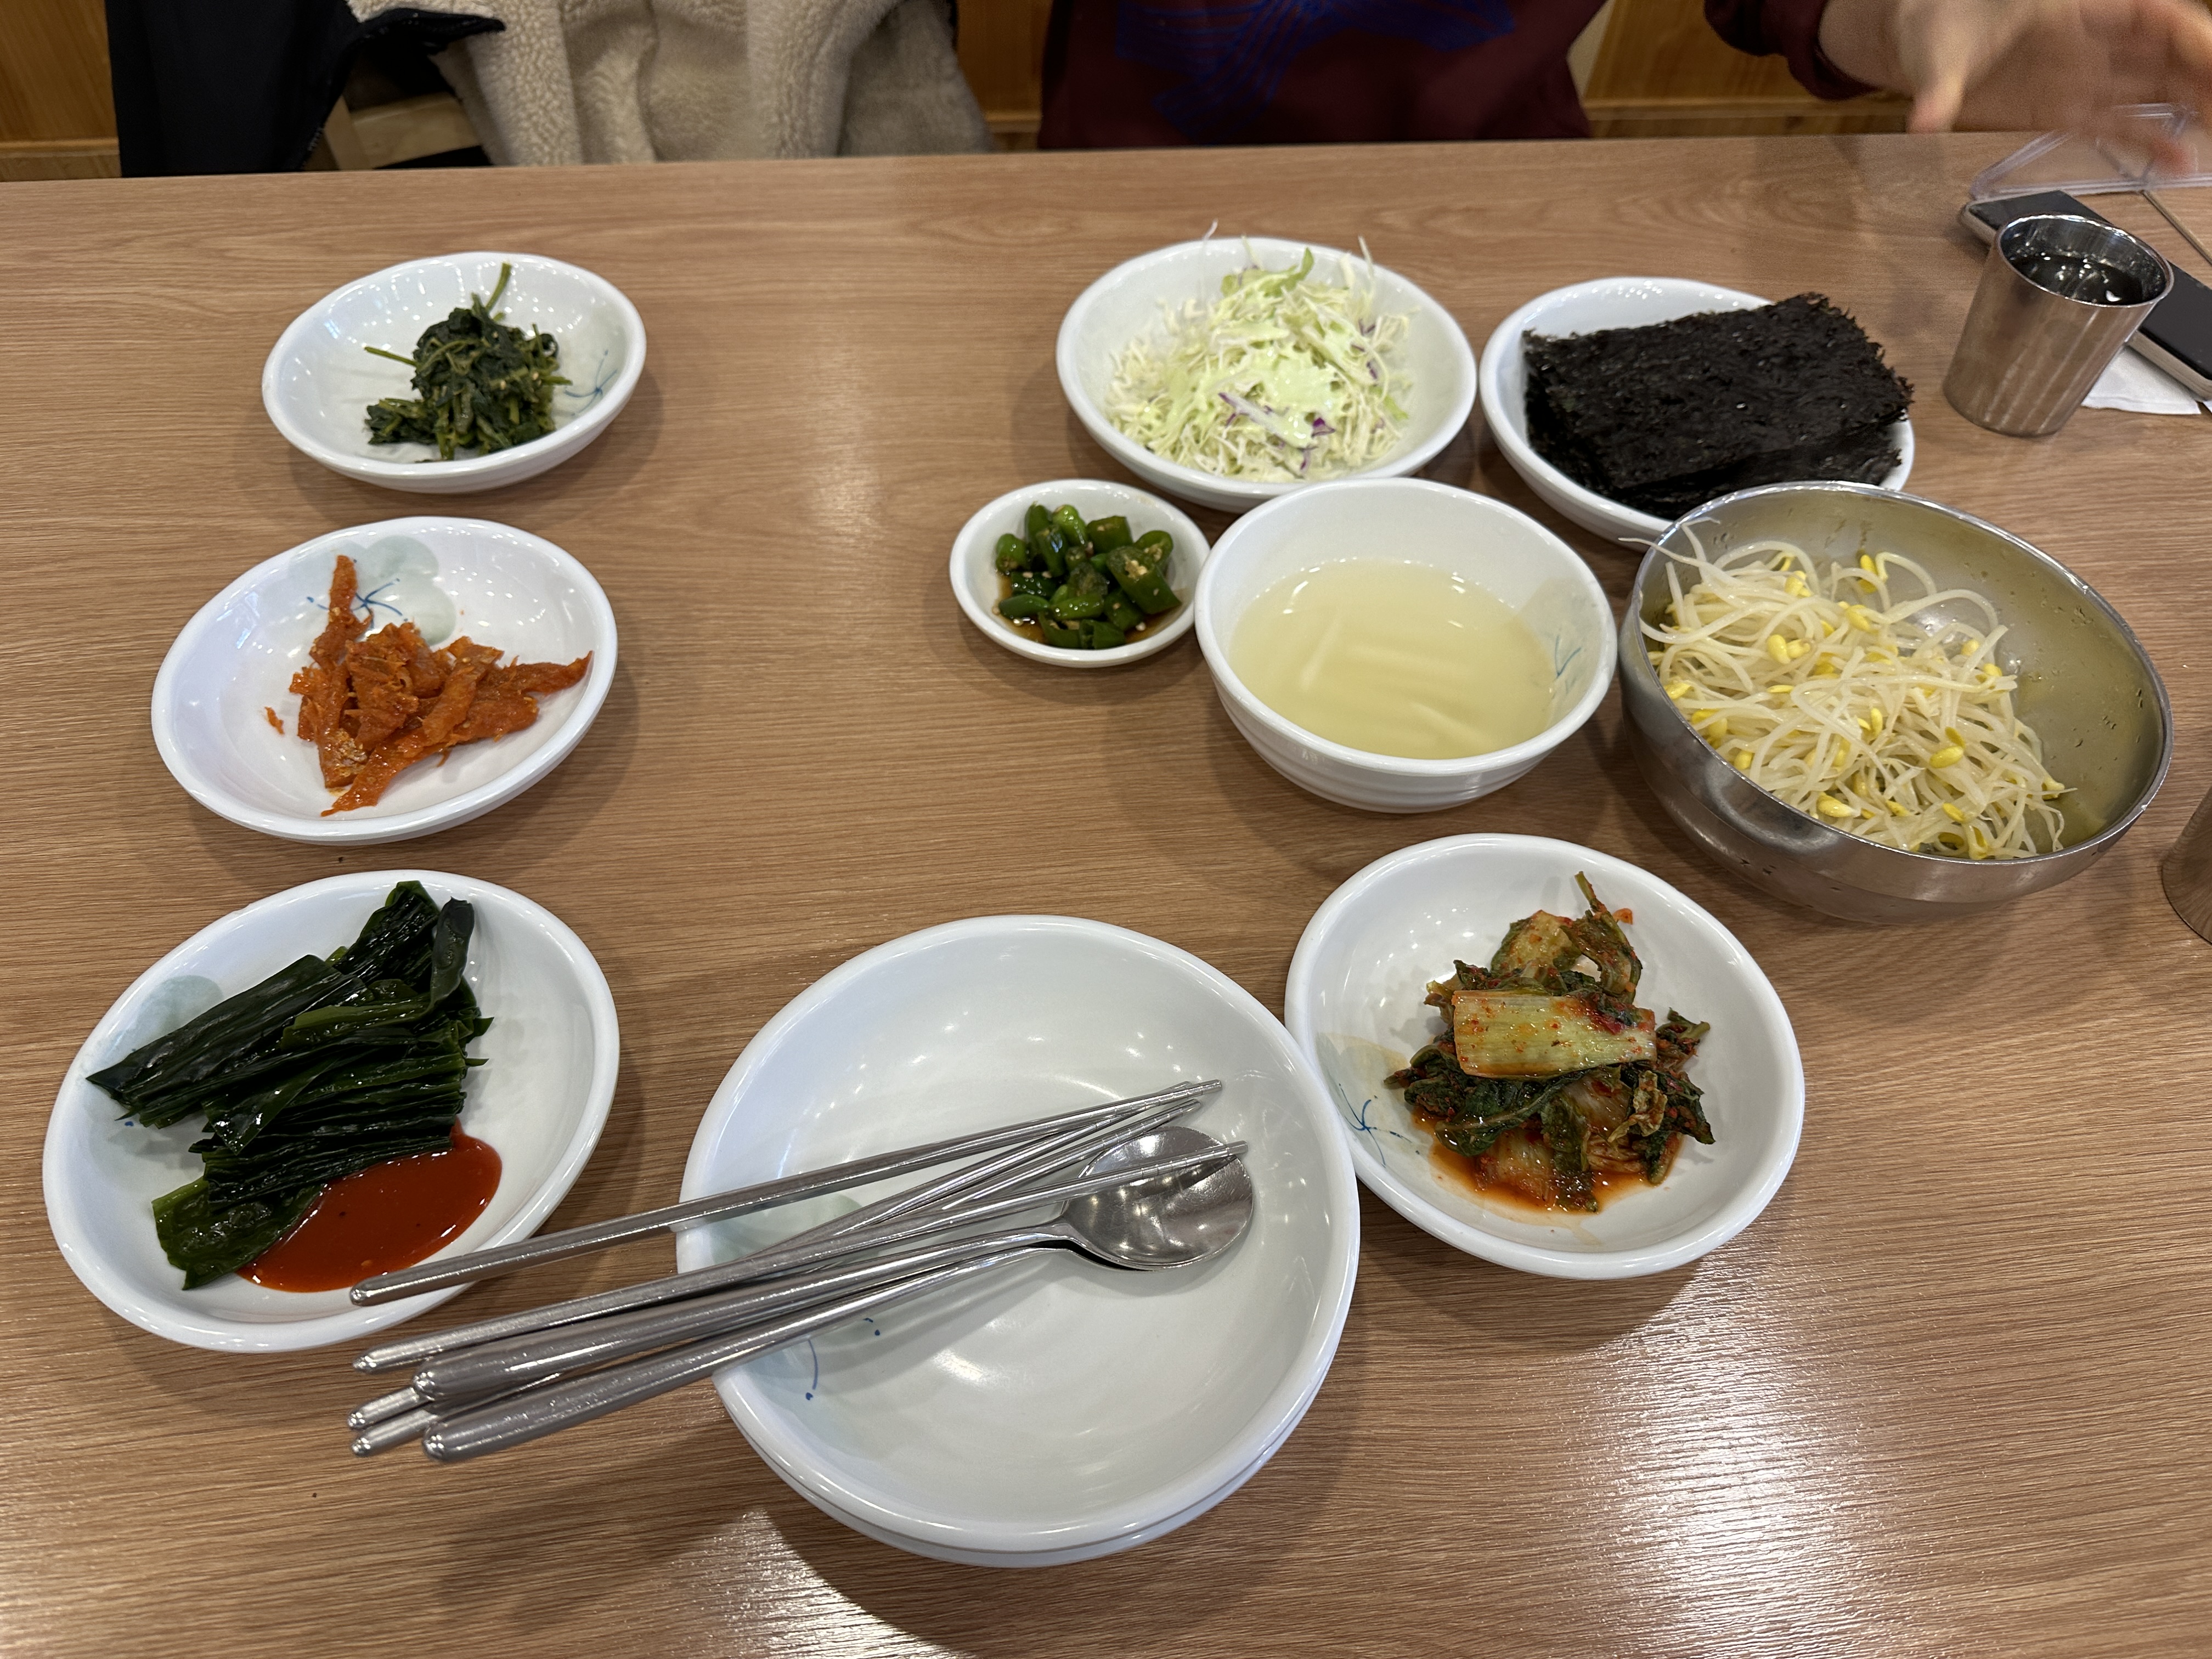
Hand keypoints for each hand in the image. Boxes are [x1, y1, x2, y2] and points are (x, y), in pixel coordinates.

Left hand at [1819, 0, 2211, 164]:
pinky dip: (2148, 143)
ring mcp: (2080, 75)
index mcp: (2078, 9)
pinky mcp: (2064, 108)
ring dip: (2191, 110)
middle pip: (2167, 55)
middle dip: (2204, 79)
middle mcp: (2091, 40)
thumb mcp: (1940, 50)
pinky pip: (2116, 124)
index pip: (2156, 19)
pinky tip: (2179, 162)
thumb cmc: (1935, 24)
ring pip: (2152, 90)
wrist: (1917, 39)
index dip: (2195, 41)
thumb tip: (1924, 119)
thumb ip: (1940, 87)